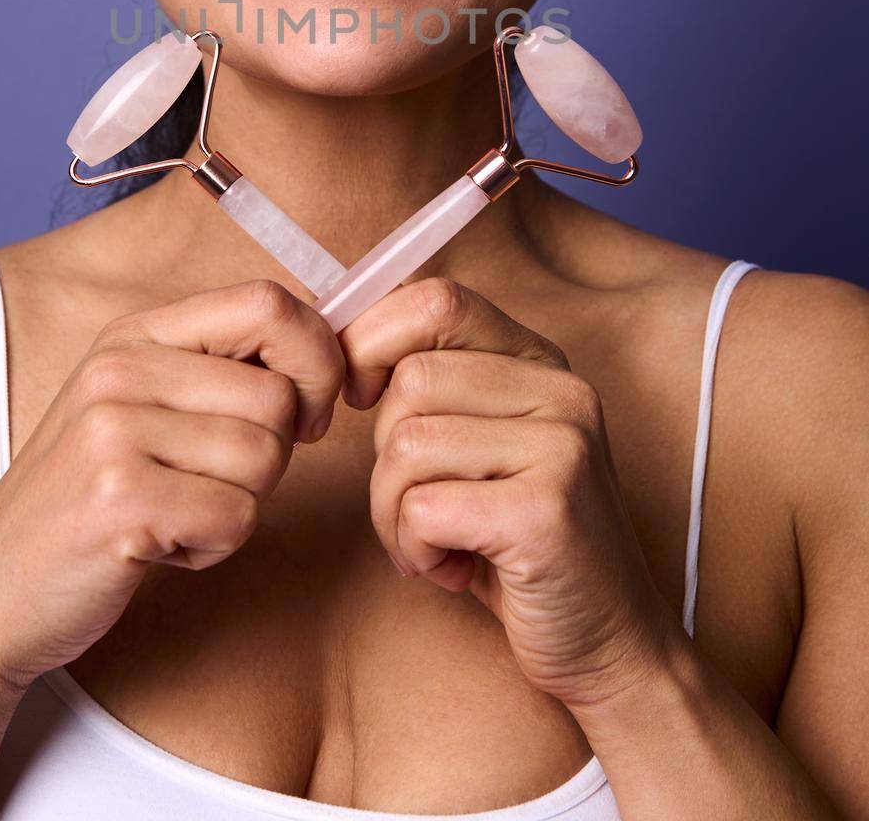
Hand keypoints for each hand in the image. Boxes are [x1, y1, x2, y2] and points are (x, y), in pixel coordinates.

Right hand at [0, 279, 344, 692]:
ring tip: (172, 514)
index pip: (268, 302)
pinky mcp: (118, 500)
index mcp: (135, 333)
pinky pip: (236, 518)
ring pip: (265, 458)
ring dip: (237, 506)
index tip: (306, 413)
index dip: (315, 358)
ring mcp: (113, 431)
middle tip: (207, 484)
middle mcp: (120, 368)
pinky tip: (156, 548)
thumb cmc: (87, 504)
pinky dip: (212, 548)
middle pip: (279, 395)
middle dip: (271, 455)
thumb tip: (326, 351)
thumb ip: (218, 370)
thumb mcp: (141, 408)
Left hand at [338, 275, 679, 716]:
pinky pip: (423, 508)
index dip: (373, 342)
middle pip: (410, 382)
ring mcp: (562, 446)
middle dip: (384, 457)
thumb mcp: (481, 447)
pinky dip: (416, 550)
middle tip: (418, 509)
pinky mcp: (547, 510)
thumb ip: (435, 387)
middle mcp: (561, 390)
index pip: (437, 300)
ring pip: (407, 446)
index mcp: (540, 362)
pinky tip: (456, 571)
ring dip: (396, 513)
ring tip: (439, 544)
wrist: (611, 646)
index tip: (356, 396)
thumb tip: (337, 342)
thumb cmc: (518, 546)